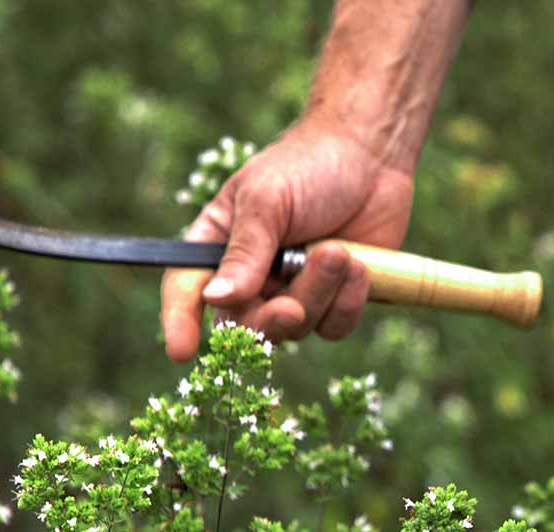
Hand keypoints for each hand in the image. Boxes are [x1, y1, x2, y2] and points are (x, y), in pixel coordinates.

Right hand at [160, 120, 414, 360]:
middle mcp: (252, 275)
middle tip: (291, 306)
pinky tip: (360, 266)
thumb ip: (245, 252)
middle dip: (271, 318)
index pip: (187, 289)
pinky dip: (349, 301)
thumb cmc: (308, 166)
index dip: (180, 321)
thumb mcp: (267, 201)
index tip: (182, 351)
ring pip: (296, 327)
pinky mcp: (336, 299)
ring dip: (319, 293)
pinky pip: (334, 327)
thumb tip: (217, 300)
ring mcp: (295, 289)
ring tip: (338, 252)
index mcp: (218, 245)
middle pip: (246, 324)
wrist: (372, 157)